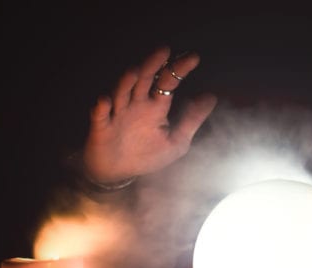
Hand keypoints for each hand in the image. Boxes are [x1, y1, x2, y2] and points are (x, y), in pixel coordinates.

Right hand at [83, 46, 216, 182]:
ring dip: (127, 82)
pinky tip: (105, 102)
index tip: (194, 58)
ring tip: (136, 72)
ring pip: (121, 93)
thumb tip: (212, 97)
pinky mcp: (101, 128)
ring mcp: (118, 114)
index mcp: (155, 107)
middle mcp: (136, 105)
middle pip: (143, 80)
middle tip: (164, 50)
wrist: (120, 173)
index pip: (168, 82)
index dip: (179, 69)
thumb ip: (192, 120)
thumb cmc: (149, 155)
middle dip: (153, 65)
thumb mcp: (177, 141)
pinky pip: (99, 115)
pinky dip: (101, 108)